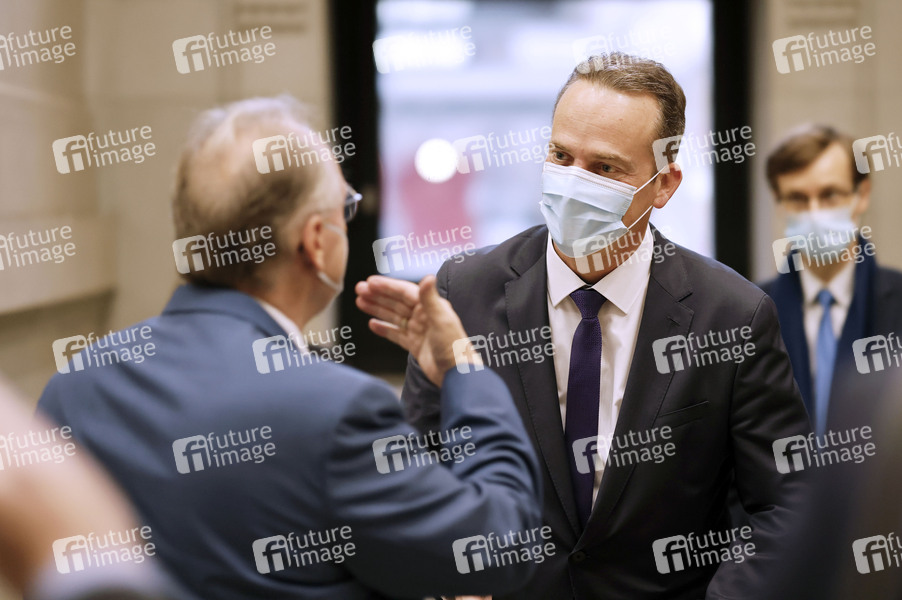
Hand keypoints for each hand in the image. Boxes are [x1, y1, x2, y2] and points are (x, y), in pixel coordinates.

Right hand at [355, 275, 480, 385]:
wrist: (456, 374)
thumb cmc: (454, 346)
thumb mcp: (442, 320)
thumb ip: (431, 299)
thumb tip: (428, 277)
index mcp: (431, 306)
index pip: (404, 292)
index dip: (387, 286)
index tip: (370, 282)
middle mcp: (424, 316)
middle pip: (396, 302)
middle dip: (377, 295)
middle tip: (359, 290)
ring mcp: (418, 330)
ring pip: (393, 316)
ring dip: (377, 309)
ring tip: (360, 302)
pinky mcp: (415, 345)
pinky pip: (396, 334)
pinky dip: (384, 328)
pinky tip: (372, 324)